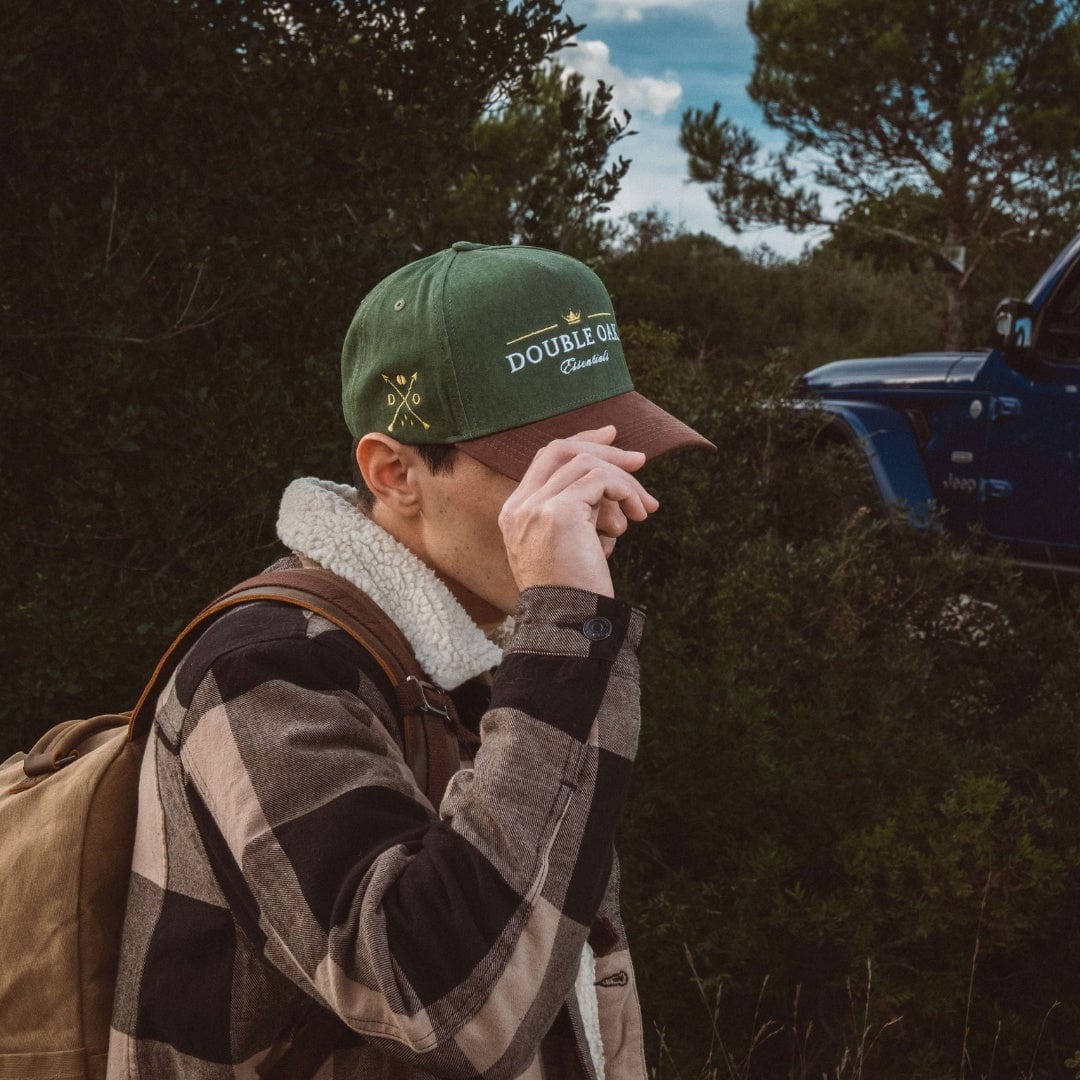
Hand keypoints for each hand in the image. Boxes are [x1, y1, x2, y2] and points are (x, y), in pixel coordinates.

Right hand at [497, 426, 658, 597]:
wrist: (569, 624)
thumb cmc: (575, 593)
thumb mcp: (571, 545)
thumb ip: (580, 512)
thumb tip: (614, 483)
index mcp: (514, 513)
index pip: (545, 459)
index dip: (579, 442)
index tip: (610, 438)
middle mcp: (519, 507)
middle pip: (561, 450)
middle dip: (604, 450)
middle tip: (640, 459)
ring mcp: (535, 508)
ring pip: (586, 464)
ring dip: (624, 482)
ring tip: (643, 509)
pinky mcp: (558, 512)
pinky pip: (600, 481)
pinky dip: (625, 492)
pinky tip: (638, 516)